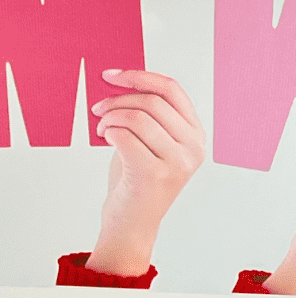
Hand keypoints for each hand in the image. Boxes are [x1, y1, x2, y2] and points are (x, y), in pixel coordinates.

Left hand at [89, 69, 206, 276]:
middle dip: (117, 100)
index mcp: (196, 135)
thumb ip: (151, 114)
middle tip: (98, 109)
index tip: (110, 75)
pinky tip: (105, 139)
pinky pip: (124, 135)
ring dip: (110, 117)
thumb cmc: (137, 179)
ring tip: (101, 128)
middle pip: (152, 101)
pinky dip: (108, 132)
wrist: (132, 221)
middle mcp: (194, 148)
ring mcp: (178, 163)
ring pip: (137, 117)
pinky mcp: (155, 174)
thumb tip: (126, 79)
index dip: (139, 76)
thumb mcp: (153, 142)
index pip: (172, 90)